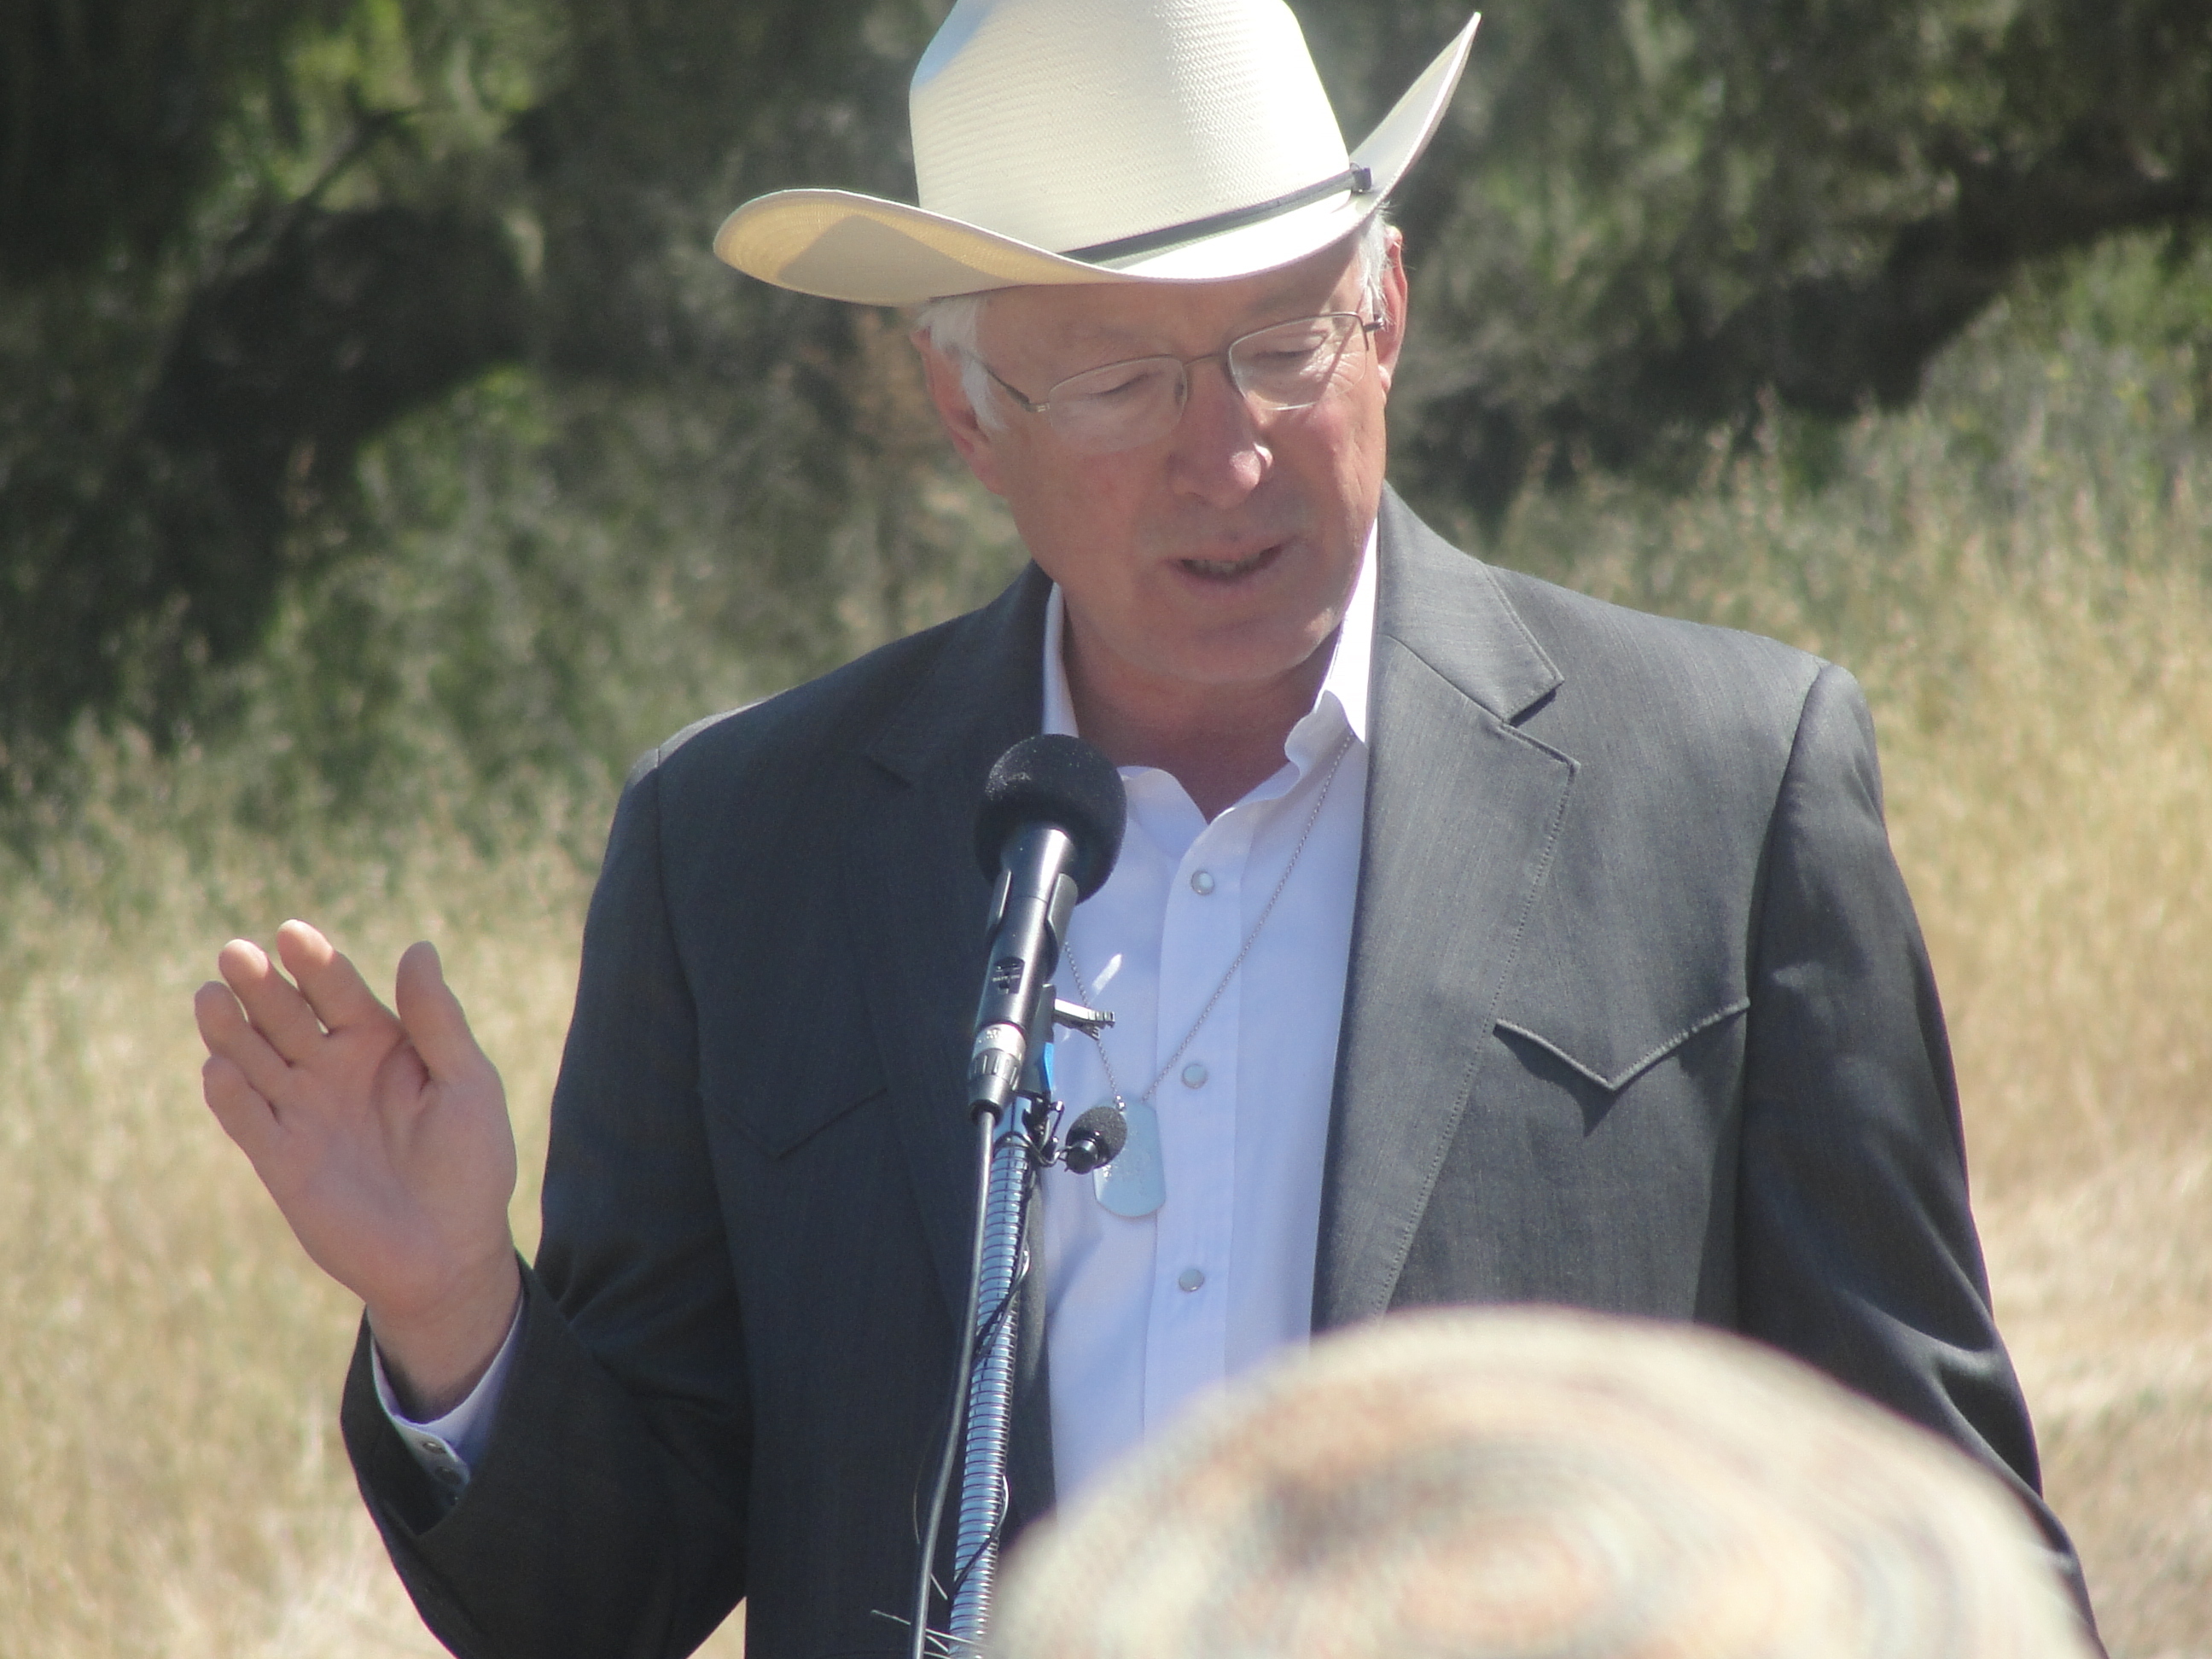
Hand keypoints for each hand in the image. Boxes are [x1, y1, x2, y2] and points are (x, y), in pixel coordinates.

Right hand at [195, 920, 520, 1415]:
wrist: (449, 1253)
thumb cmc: (471, 1164)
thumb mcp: (467, 1083)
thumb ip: (437, 1021)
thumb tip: (418, 947)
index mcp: (381, 1044)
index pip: (339, 990)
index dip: (315, 962)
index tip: (291, 933)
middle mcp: (333, 1070)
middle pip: (287, 1015)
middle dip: (261, 985)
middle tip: (235, 953)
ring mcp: (303, 1113)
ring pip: (254, 1059)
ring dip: (230, 1029)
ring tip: (210, 996)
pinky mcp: (280, 1160)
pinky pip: (246, 1120)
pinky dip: (230, 1095)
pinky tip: (220, 1068)